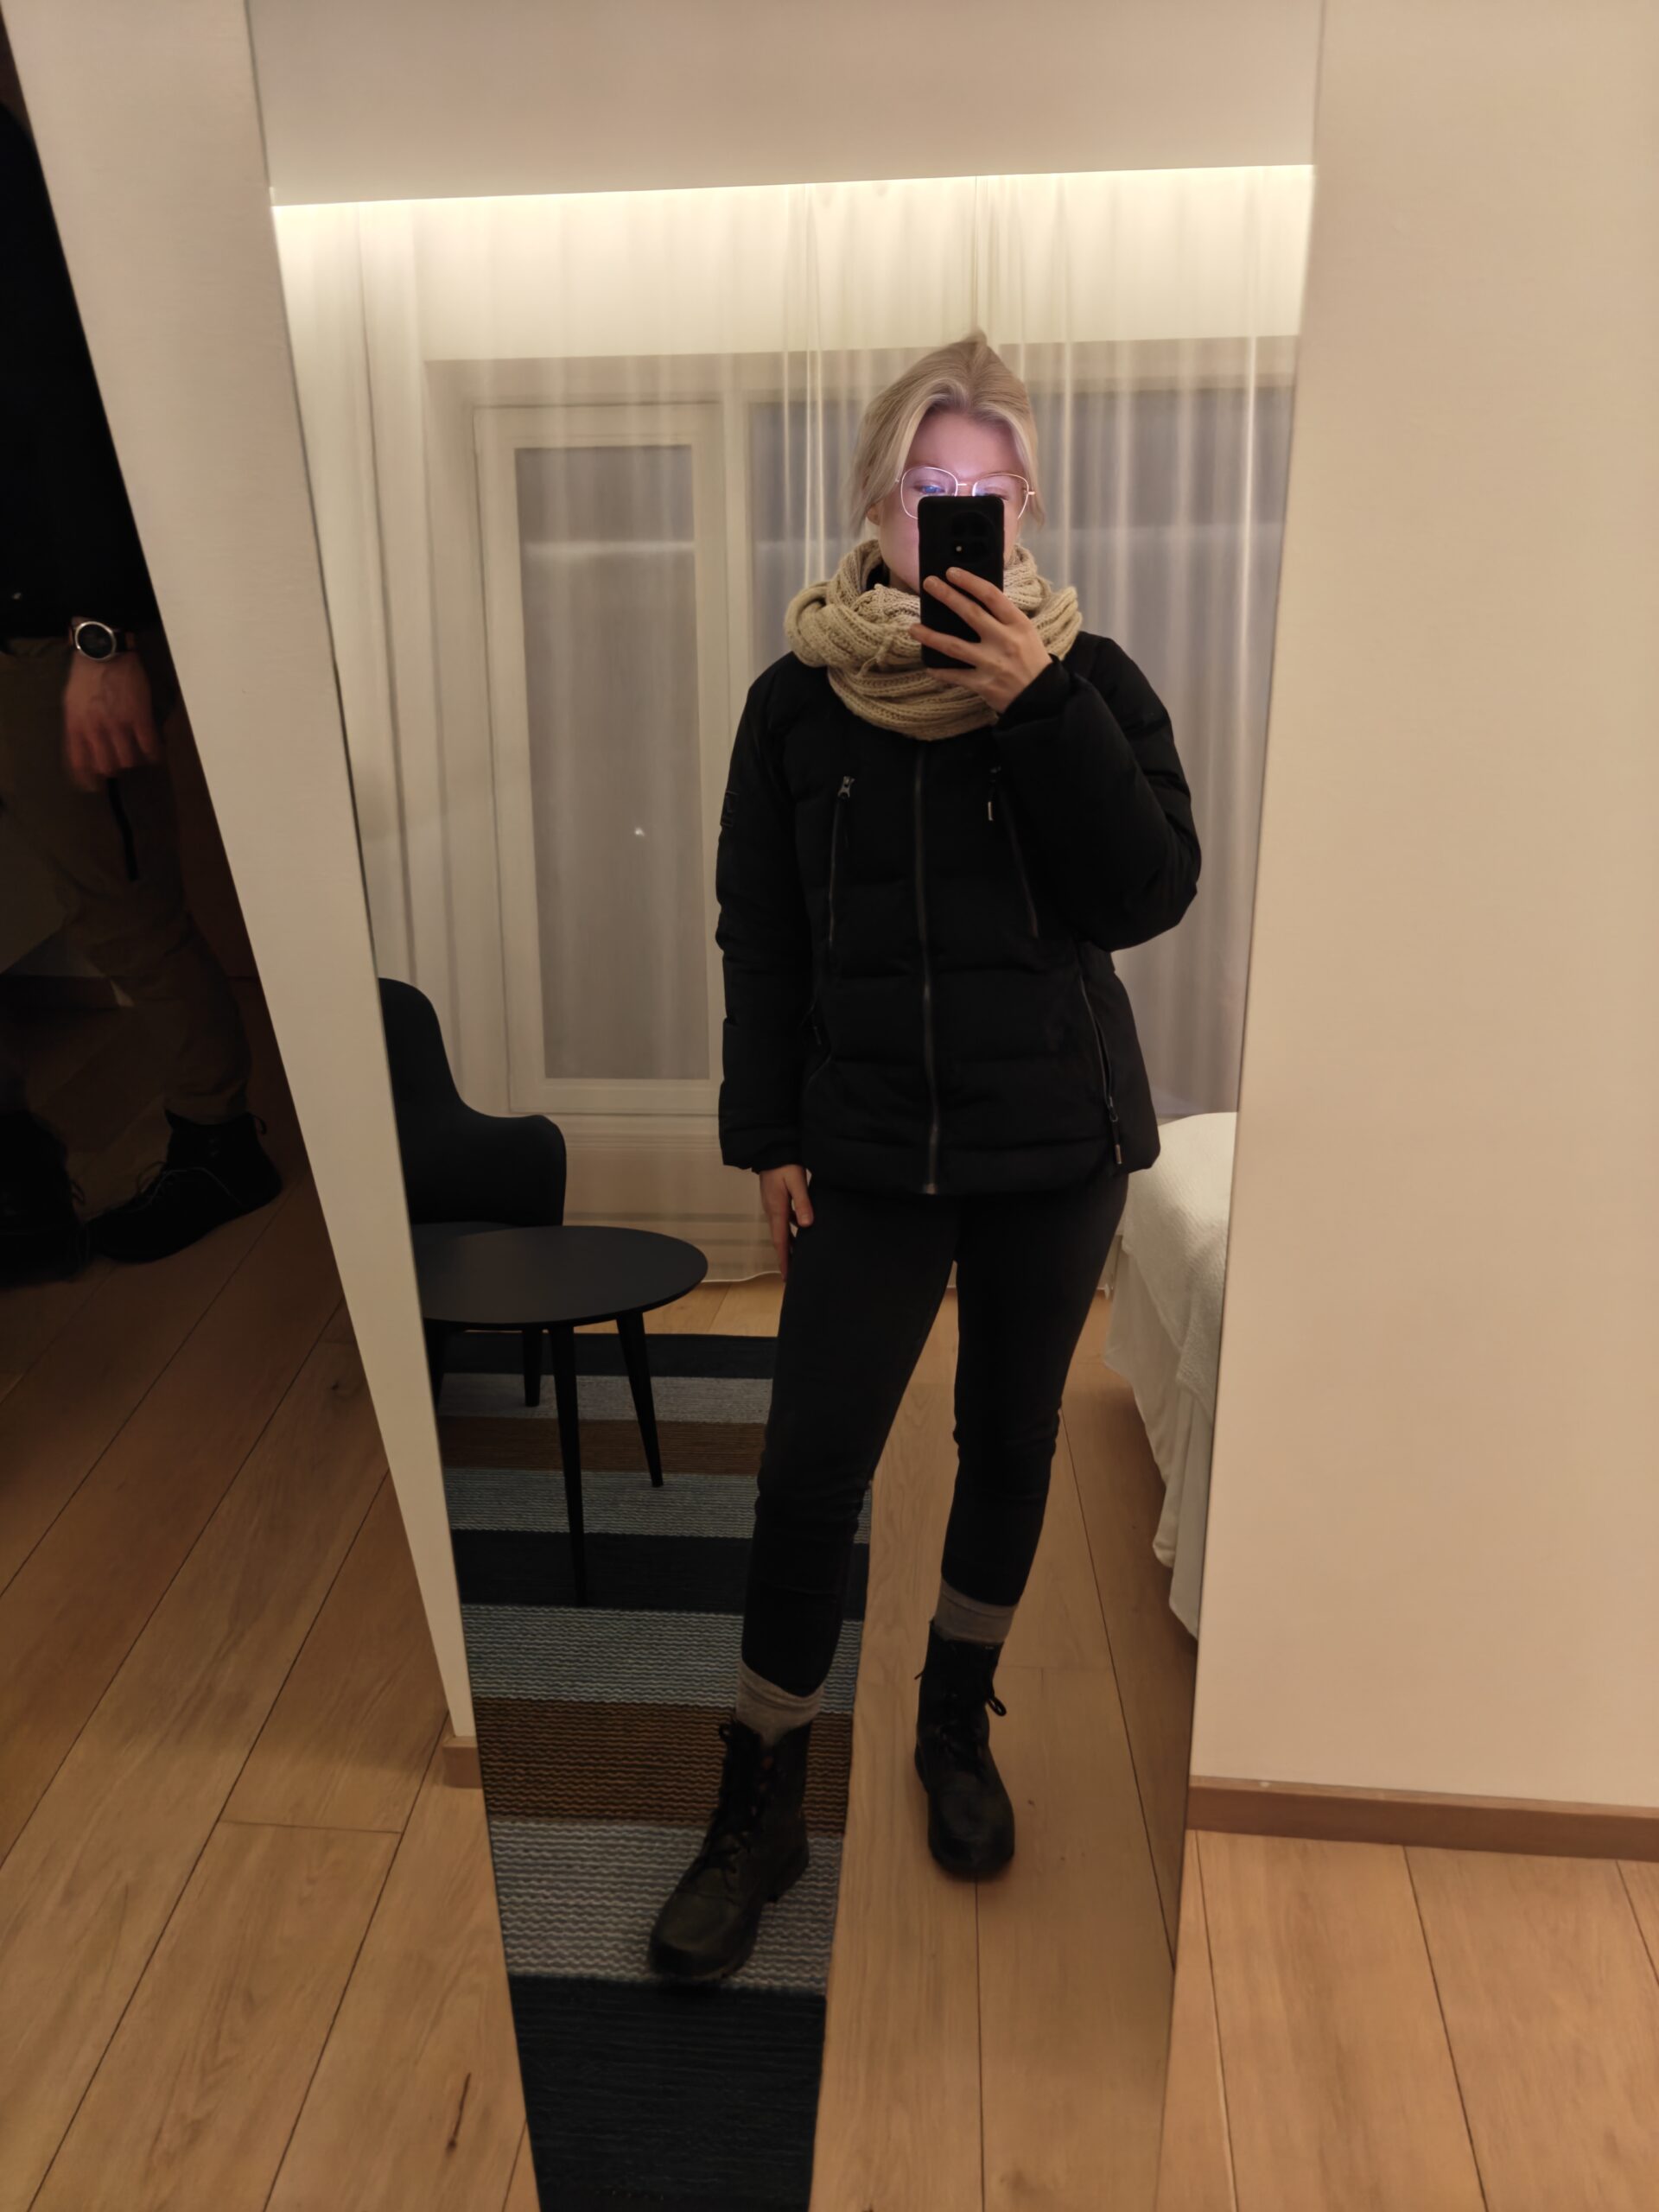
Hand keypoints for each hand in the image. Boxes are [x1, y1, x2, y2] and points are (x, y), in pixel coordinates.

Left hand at [62, 650, 161, 791]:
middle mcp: (96, 730)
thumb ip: (76, 726)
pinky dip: (154, 754)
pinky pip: (150, 747)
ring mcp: (119, 725)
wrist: (104, 651)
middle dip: (114, 768)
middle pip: (108, 766)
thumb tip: (84, 748)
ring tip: (137, 753)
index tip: (95, 787)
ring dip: (134, 760)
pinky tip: (155, 752)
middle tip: (120, 763)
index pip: (80, 764)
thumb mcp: (70, 703)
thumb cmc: (85, 676)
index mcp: (76, 726)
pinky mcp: (140, 717)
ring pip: (129, 760)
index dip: (87, 780)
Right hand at [758, 1162, 813, 1278]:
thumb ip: (803, 1203)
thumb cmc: (785, 1164)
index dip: (784, 1259)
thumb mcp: (797, 1182)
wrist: (771, 1150)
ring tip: (797, 1257)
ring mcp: (773, 1205)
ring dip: (789, 1244)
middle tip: (791, 1274)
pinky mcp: (776, 1200)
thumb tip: (806, 1225)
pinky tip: (801, 1230)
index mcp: (777, 1210)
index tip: (787, 1276)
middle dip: (785, 1257)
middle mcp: (772, 1211)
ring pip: (781, 1230)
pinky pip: (783, 1220)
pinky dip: (791, 1230)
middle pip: (779, 1239)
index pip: (781, 1240)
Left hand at [908, 567, 1052, 714]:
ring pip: (954, 646)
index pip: (991, 595)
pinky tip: (929, 665)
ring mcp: (992, 663)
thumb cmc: (1032, 660)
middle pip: (970, 613)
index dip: (970, 581)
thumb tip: (975, 601)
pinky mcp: (983, 684)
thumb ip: (1004, 619)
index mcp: (1017, 624)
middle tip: (928, 584)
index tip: (951, 572)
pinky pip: (956, 676)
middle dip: (947, 596)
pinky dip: (941, 671)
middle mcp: (1004, 640)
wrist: (1042, 696)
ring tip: (913, 628)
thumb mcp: (1025, 633)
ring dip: (931, 636)